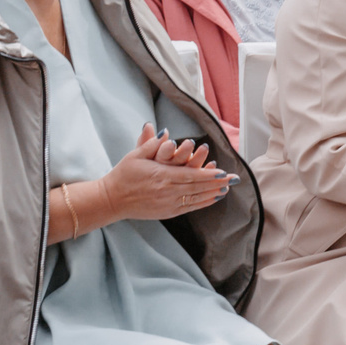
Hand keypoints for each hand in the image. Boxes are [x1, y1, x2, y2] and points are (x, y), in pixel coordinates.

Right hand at [103, 124, 230, 221]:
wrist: (112, 199)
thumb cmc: (124, 174)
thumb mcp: (136, 155)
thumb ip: (152, 144)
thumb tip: (166, 132)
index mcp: (160, 175)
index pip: (189, 175)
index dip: (208, 175)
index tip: (222, 172)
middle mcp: (166, 191)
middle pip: (197, 188)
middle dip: (216, 184)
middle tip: (233, 179)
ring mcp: (167, 203)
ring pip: (195, 199)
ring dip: (213, 194)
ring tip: (227, 188)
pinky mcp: (167, 212)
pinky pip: (189, 207)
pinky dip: (203, 203)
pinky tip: (213, 198)